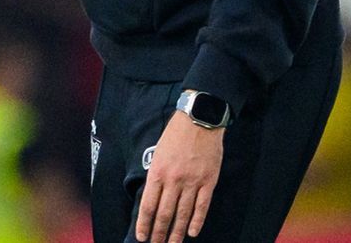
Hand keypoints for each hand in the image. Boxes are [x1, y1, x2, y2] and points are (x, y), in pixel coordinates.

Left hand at [135, 109, 223, 242]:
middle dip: (159, 233)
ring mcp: (192, 182)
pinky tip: (192, 232)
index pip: (148, 205)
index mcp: (157, 172)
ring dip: (176, 232)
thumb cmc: (175, 135)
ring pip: (183, 214)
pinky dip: (196, 221)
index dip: (144, 224)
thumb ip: (156, 175)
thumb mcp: (157, 153)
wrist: (198, 120)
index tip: (141, 237)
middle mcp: (173, 180)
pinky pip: (202, 206)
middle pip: (164, 214)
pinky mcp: (208, 181)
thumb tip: (152, 198)